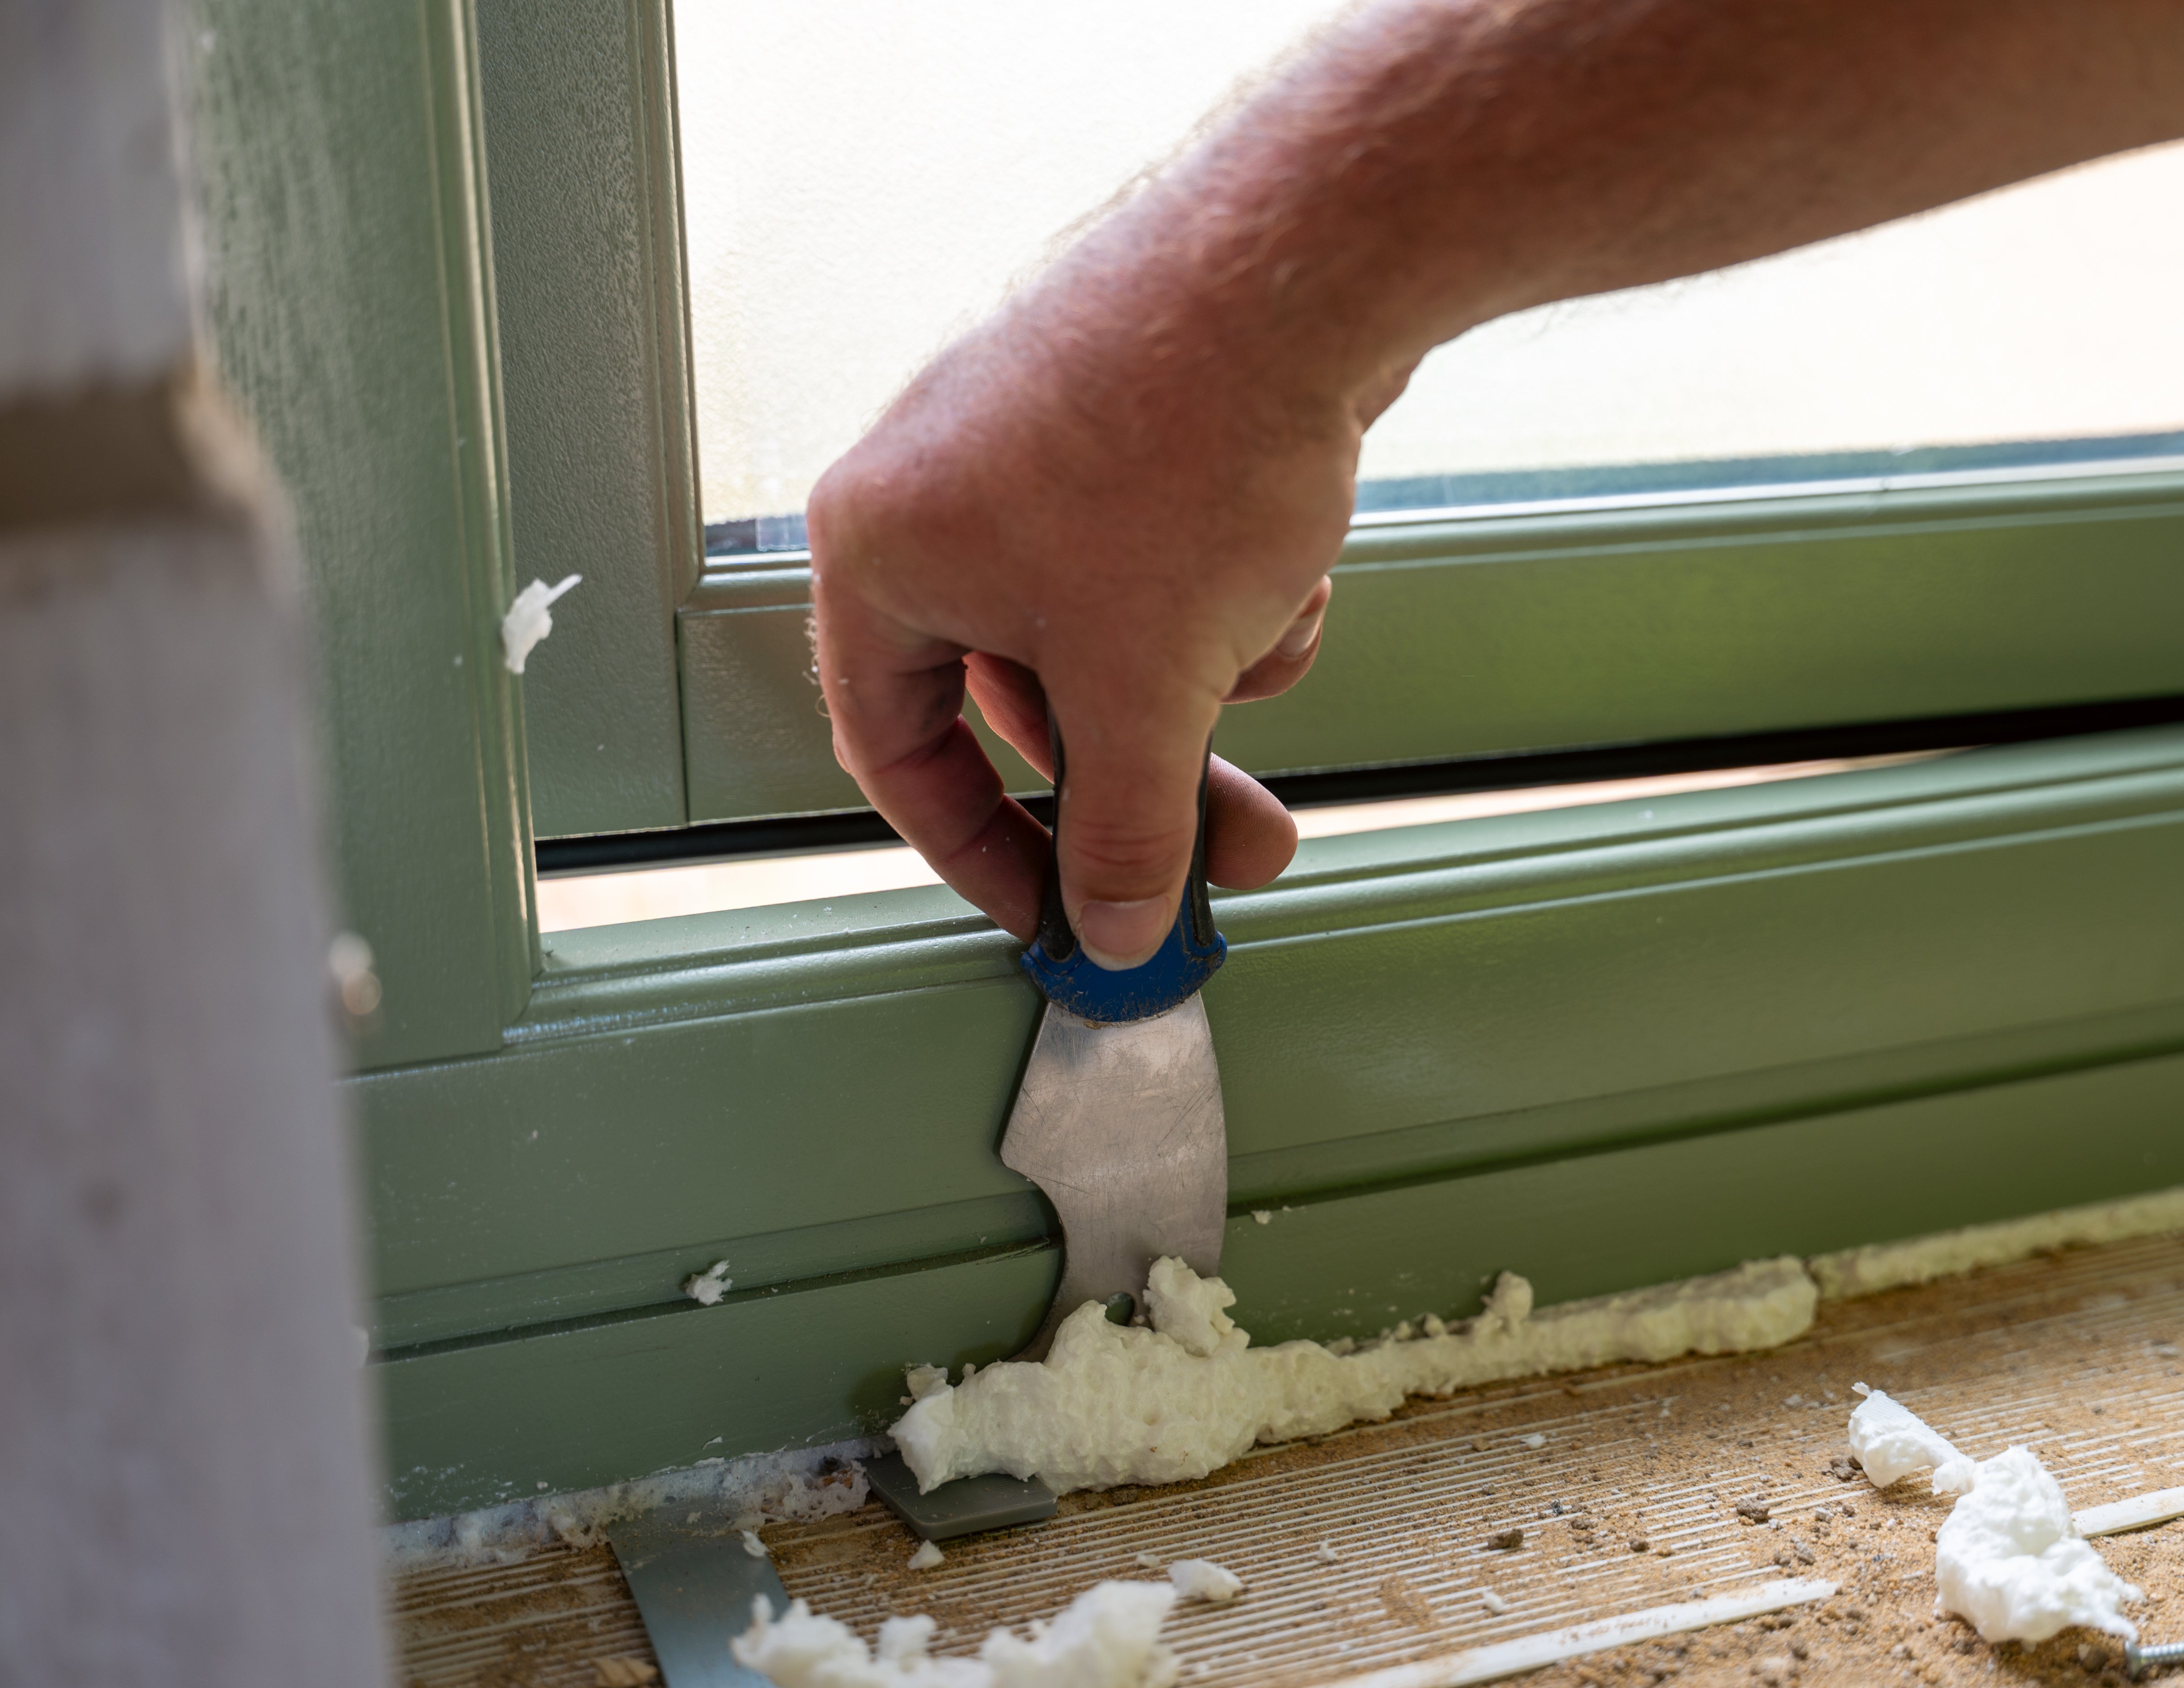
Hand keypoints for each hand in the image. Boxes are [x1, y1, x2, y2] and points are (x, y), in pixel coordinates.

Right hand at [807, 250, 1370, 965]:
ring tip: (1268, 637)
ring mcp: (1035, 449)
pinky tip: (1288, 562)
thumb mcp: (1144, 691)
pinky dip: (1233, 593)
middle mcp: (938, 491)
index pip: (896, 752)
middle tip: (1226, 849)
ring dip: (1202, 674)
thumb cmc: (1182, 442)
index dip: (977, 852)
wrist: (1303, 265)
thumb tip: (1112, 926)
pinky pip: (1166, 567)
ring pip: (1113, 637)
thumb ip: (1121, 834)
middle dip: (1143, 775)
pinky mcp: (1129, 425)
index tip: (1054, 913)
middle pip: (1026, 699)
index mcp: (880, 550)